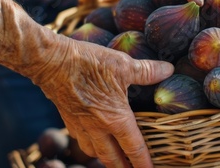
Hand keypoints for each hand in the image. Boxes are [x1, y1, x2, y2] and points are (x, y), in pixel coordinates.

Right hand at [32, 37, 173, 167]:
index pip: (133, 148)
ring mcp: (80, 126)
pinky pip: (81, 141)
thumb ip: (147, 71)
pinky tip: (94, 139)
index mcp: (115, 118)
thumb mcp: (123, 64)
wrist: (51, 62)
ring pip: (94, 153)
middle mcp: (97, 128)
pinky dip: (90, 146)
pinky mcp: (68, 119)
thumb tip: (168, 70)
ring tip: (115, 159)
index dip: (143, 163)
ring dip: (106, 159)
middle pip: (112, 159)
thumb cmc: (88, 63)